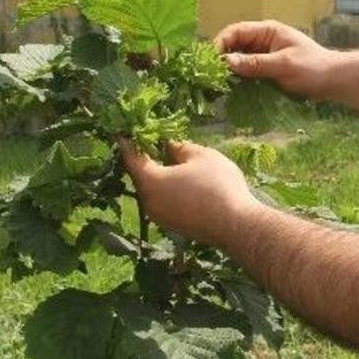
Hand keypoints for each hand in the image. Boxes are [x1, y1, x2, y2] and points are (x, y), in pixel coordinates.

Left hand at [119, 140, 260, 247]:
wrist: (235, 225)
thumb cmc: (216, 185)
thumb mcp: (201, 156)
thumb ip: (179, 148)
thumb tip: (168, 147)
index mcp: (150, 181)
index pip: (131, 159)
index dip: (127, 144)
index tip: (123, 133)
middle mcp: (148, 202)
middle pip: (141, 176)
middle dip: (146, 160)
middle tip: (154, 144)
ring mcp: (159, 217)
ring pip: (153, 191)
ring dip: (159, 176)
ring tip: (173, 162)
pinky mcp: (172, 226)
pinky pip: (163, 202)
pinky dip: (167, 190)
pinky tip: (184, 183)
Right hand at [214, 20, 337, 98]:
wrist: (334, 82)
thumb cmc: (314, 68)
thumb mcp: (284, 65)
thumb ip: (256, 64)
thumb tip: (227, 62)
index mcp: (267, 31)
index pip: (236, 31)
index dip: (220, 44)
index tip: (210, 61)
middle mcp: (263, 41)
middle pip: (234, 45)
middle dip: (221, 58)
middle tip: (209, 76)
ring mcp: (264, 56)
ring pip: (238, 60)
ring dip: (228, 71)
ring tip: (216, 85)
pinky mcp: (267, 71)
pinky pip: (247, 72)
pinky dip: (238, 79)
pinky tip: (231, 90)